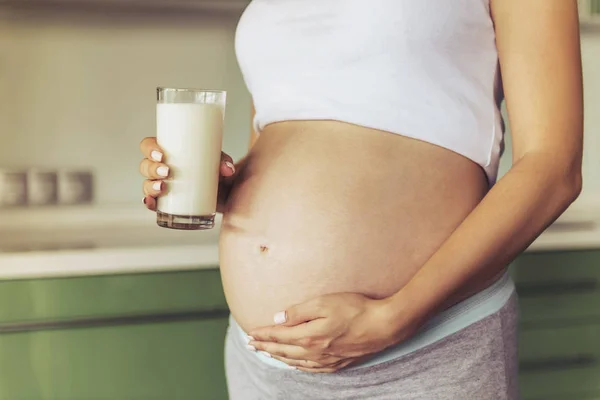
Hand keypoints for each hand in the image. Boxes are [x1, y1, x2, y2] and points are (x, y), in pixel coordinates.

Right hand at [139, 137, 235, 210]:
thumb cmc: (214, 169)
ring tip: (163, 188)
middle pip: (146, 165)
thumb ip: (224, 162)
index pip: (149, 145)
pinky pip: (152, 202)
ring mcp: (162, 185)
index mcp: (168, 152)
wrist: (222, 192)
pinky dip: (149, 202)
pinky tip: (151, 202)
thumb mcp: (218, 162)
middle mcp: (161, 168)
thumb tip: (227, 169)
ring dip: (150, 186)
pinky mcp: (167, 202)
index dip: (150, 148)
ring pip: (147, 183)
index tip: (161, 154)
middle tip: (167, 172)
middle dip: (152, 168)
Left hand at [247, 293, 416, 372]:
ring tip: (267, 353)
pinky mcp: (338, 362)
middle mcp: (314, 351)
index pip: (279, 335)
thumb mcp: (324, 302)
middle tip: (250, 345)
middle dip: (265, 347)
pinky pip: (310, 368)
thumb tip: (278, 318)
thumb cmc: (355, 309)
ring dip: (278, 356)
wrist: (384, 326)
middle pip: (283, 350)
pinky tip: (294, 364)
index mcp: (309, 335)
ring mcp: (326, 359)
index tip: (250, 333)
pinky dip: (297, 366)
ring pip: (294, 361)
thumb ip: (299, 311)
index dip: (263, 334)